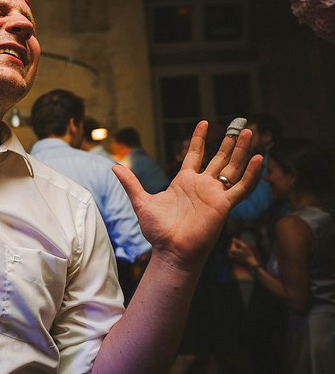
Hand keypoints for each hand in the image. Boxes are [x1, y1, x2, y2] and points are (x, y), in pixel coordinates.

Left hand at [113, 121, 262, 272]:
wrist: (170, 250)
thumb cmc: (158, 231)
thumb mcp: (141, 201)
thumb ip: (131, 183)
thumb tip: (114, 167)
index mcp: (184, 182)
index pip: (195, 154)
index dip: (200, 139)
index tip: (204, 122)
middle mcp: (202, 186)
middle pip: (219, 158)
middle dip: (229, 142)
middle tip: (239, 125)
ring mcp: (214, 194)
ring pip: (233, 168)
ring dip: (242, 151)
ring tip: (249, 132)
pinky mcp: (224, 205)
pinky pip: (241, 188)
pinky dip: (251, 174)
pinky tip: (259, 159)